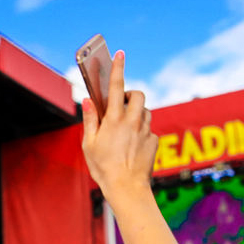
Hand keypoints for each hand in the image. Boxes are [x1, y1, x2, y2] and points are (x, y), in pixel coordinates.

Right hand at [80, 51, 154, 199]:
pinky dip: (143, 132)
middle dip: (131, 94)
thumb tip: (88, 100)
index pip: (116, 86)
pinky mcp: (155, 142)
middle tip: (122, 104)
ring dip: (138, 113)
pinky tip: (134, 146)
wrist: (127, 189)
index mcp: (114, 120)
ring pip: (146, 111)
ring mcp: (146, 131)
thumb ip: (90, 119)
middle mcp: (132, 122)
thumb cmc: (104, 168)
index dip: (117, 67)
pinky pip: (150, 130)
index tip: (120, 53)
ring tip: (127, 128)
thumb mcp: (89, 144)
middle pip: (137, 95)